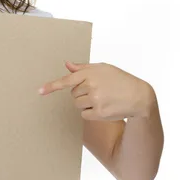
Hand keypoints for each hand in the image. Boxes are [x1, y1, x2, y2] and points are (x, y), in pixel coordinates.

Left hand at [38, 61, 153, 120]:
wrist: (139, 96)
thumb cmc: (120, 80)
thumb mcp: (103, 68)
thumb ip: (83, 68)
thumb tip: (67, 65)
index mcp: (91, 72)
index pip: (67, 80)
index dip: (52, 86)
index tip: (40, 91)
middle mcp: (91, 85)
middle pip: (73, 94)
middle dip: (82, 93)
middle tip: (97, 91)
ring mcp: (95, 100)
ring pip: (78, 104)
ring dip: (86, 103)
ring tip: (102, 98)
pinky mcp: (99, 113)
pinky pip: (84, 114)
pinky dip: (90, 112)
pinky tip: (104, 107)